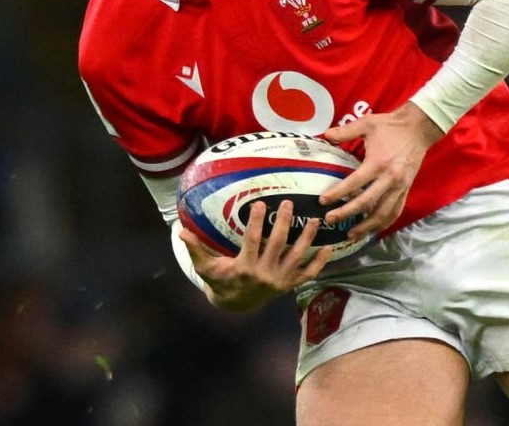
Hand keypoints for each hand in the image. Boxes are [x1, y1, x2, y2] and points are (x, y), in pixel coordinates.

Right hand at [178, 200, 331, 310]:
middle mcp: (264, 274)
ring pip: (297, 257)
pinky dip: (318, 263)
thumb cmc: (220, 280)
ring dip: (307, 238)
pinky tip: (328, 248)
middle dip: (284, 222)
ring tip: (315, 219)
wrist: (235, 305)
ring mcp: (279, 280)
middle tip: (288, 203)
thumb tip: (180, 231)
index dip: (256, 221)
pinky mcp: (289, 285)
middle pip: (278, 244)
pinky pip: (307, 274)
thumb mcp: (206, 267)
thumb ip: (195, 249)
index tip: (261, 202)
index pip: (252, 240)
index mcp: (244, 267)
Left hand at [319, 102, 442, 239]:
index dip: (338, 194)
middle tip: (330, 220)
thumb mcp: (367, 123)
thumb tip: (325, 134)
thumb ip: (346, 131)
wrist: (419, 128)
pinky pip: (395, 211)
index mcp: (378, 163)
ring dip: (367, 226)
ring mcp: (400, 187)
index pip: (354, 183)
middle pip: (366, 203)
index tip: (323, 201)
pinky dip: (384, 223)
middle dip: (347, 214)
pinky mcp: (406, 189)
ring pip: (383, 213)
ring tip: (351, 234)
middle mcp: (389, 179)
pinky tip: (373, 229)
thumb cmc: (390, 126)